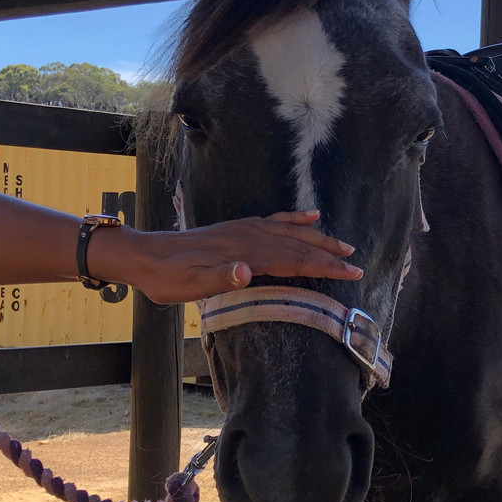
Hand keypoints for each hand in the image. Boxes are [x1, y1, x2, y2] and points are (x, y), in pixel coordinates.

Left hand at [116, 210, 362, 304]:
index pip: (293, 260)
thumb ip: (219, 278)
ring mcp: (243, 230)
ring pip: (290, 233)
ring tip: (343, 245)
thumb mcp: (189, 286)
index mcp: (244, 253)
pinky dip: (294, 219)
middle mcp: (248, 237)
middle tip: (356, 265)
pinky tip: (309, 216)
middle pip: (297, 246)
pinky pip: (273, 220)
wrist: (144, 257)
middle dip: (329, 255)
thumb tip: (246, 271)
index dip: (324, 267)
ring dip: (318, 239)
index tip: (351, 273)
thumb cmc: (167, 279)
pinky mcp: (237, 228)